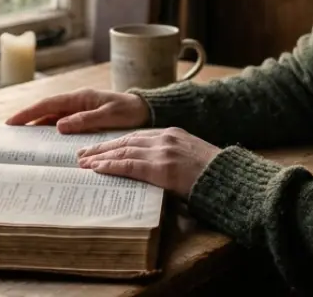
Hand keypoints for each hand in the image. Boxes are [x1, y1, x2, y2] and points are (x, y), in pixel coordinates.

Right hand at [5, 88, 150, 132]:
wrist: (147, 111)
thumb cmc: (130, 111)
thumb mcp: (110, 116)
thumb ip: (85, 120)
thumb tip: (58, 125)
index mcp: (80, 98)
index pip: (48, 104)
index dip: (29, 112)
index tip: (12, 121)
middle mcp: (77, 103)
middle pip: (46, 111)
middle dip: (27, 119)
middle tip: (10, 133)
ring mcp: (80, 111)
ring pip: (53, 118)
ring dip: (38, 127)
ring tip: (22, 140)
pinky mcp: (85, 119)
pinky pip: (63, 125)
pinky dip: (51, 132)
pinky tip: (44, 143)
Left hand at [76, 127, 220, 197]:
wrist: (229, 179)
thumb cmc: (213, 174)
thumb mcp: (190, 158)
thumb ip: (170, 158)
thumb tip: (151, 170)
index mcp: (172, 133)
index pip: (136, 136)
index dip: (116, 142)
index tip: (100, 147)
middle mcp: (165, 138)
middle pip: (126, 140)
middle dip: (102, 147)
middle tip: (83, 153)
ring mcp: (163, 152)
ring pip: (123, 151)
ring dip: (100, 157)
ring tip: (84, 162)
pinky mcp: (162, 167)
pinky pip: (129, 165)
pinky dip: (110, 166)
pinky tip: (97, 169)